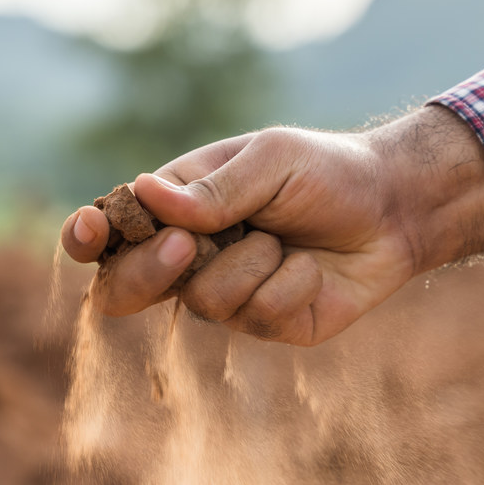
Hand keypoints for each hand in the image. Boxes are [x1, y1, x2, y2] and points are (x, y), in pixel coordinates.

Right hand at [60, 105, 483, 345]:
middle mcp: (191, 256)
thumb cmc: (327, 172)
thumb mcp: (271, 160)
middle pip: (126, 287)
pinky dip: (290, 284)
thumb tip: (145, 194)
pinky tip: (311, 267)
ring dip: (250, 265)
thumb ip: (213, 189)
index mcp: (178, 206)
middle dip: (150, 272)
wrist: (396, 209)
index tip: (87, 231)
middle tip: (186, 247)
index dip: (87, 237)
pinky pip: (257, 315)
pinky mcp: (267, 324)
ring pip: (201, 303)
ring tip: (286, 240)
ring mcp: (227, 295)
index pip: (112, 231)